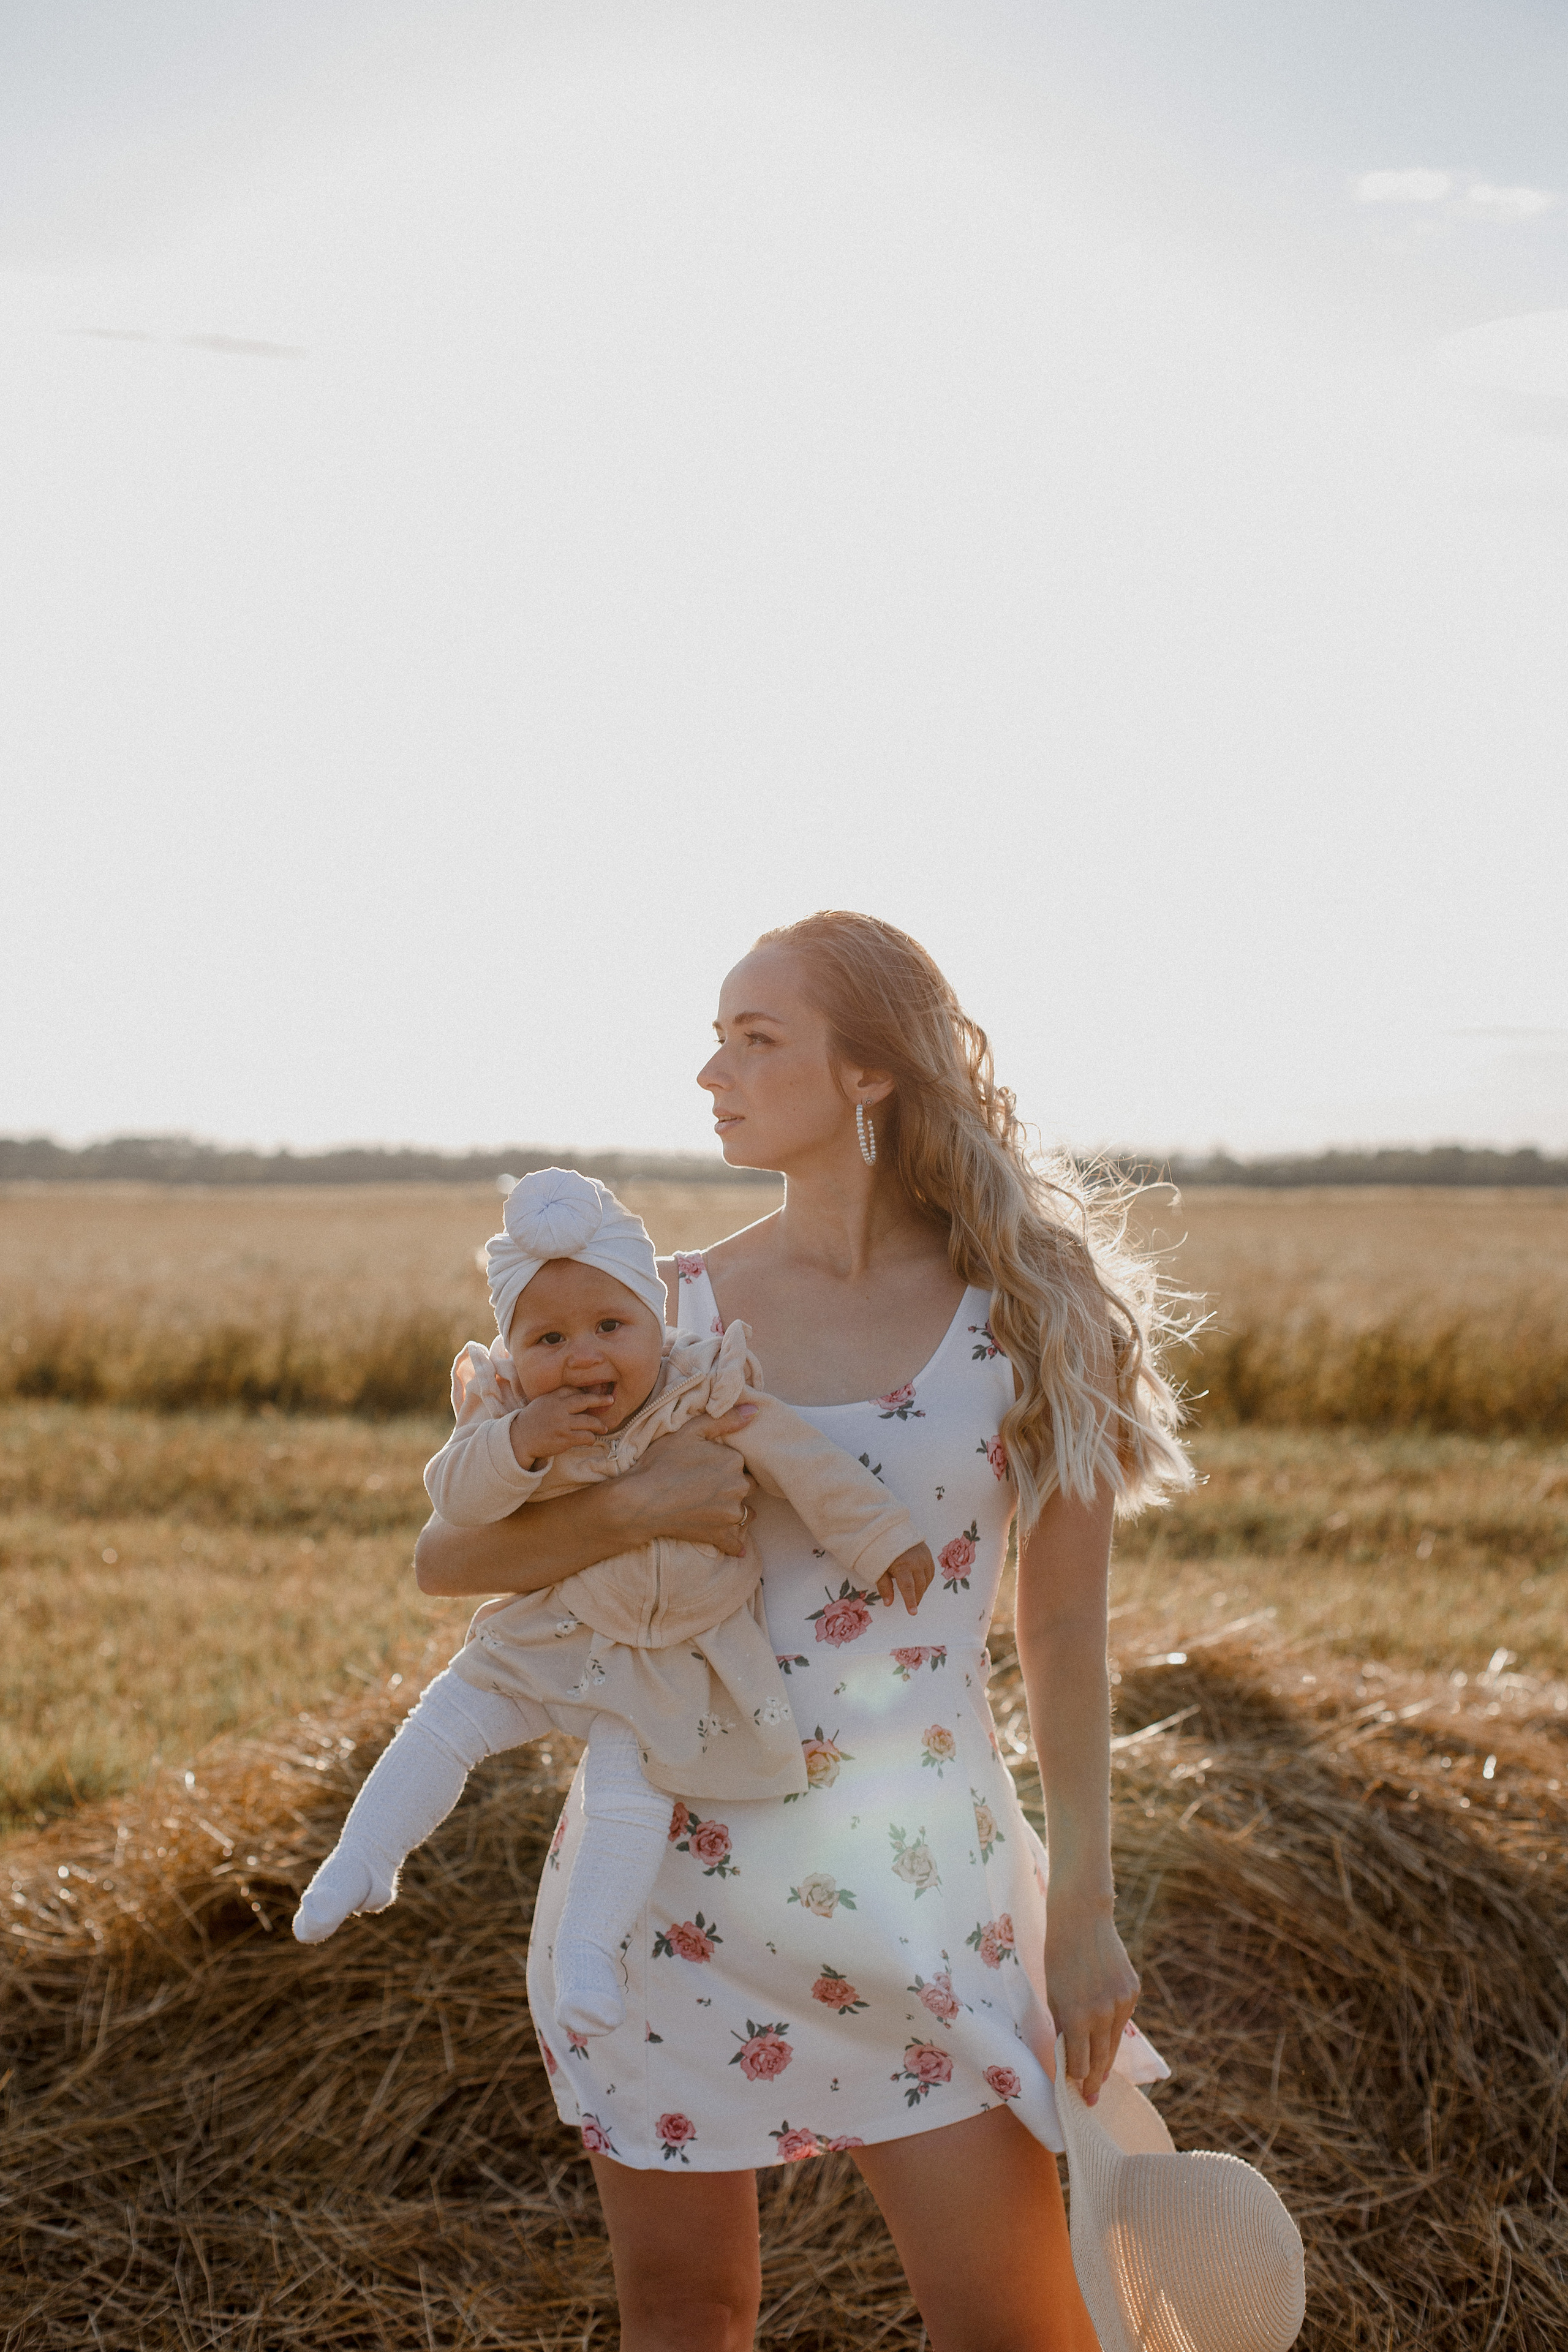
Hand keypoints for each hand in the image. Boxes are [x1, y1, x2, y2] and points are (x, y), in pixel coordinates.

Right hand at [508, 1388, 610, 1467]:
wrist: (520, 1439)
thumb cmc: (533, 1419)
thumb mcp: (543, 1402)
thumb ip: (559, 1397)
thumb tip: (579, 1393)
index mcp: (553, 1398)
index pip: (573, 1391)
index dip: (586, 1393)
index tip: (596, 1394)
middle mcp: (559, 1409)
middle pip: (584, 1401)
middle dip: (600, 1400)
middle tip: (611, 1400)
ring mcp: (563, 1424)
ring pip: (588, 1422)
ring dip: (598, 1425)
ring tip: (603, 1428)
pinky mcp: (565, 1439)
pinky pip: (585, 1437)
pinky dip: (590, 1438)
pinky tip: (591, 1439)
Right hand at [608, 1407, 757, 1553]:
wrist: (641, 1500)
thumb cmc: (661, 1463)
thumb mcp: (690, 1432)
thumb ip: (724, 1420)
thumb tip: (754, 1411)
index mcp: (734, 1461)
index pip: (742, 1462)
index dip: (727, 1464)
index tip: (711, 1466)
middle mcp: (738, 1488)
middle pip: (747, 1486)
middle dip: (734, 1486)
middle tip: (711, 1486)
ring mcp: (730, 1514)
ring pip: (746, 1512)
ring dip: (737, 1510)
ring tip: (717, 1508)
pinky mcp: (720, 1536)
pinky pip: (735, 1542)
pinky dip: (735, 1543)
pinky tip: (735, 1546)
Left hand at [876, 1541, 933, 1614]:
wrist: (890, 1528)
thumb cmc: (881, 1549)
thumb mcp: (878, 1567)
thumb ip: (884, 1586)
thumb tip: (888, 1603)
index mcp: (903, 1565)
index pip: (908, 1588)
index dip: (910, 1601)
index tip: (913, 1613)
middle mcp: (917, 1561)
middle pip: (920, 1586)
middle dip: (916, 1598)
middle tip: (911, 1606)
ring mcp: (924, 1557)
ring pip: (927, 1579)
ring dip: (921, 1589)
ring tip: (914, 1596)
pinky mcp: (927, 1553)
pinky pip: (930, 1572)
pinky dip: (925, 1580)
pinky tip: (919, 1583)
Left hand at [1044, 1889, 1139, 2105]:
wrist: (1081, 1918)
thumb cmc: (1058, 1956)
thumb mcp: (1053, 1994)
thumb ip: (1062, 2027)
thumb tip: (1067, 2055)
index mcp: (1077, 2016)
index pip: (1080, 2062)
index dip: (1076, 2080)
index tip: (1075, 2094)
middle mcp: (1103, 2013)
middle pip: (1101, 2058)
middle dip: (1094, 2080)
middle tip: (1091, 2099)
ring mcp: (1122, 2002)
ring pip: (1115, 2041)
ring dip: (1106, 2058)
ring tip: (1099, 2076)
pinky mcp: (1133, 1991)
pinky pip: (1122, 2019)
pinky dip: (1113, 2028)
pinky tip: (1105, 2034)